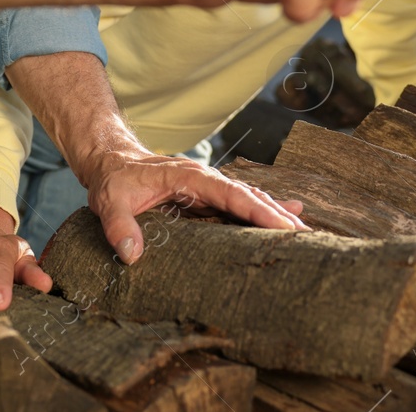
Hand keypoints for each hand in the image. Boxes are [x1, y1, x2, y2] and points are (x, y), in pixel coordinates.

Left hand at [74, 142, 305, 265]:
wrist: (111, 160)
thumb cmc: (113, 180)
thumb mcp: (109, 201)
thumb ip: (119, 225)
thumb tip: (131, 254)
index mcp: (189, 177)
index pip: (231, 194)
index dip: (258, 210)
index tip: (283, 226)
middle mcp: (205, 181)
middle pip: (249, 197)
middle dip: (277, 216)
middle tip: (306, 237)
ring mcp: (207, 190)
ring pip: (248, 201)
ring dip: (275, 215)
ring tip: (303, 233)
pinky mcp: (205, 200)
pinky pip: (238, 206)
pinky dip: (261, 214)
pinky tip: (284, 220)